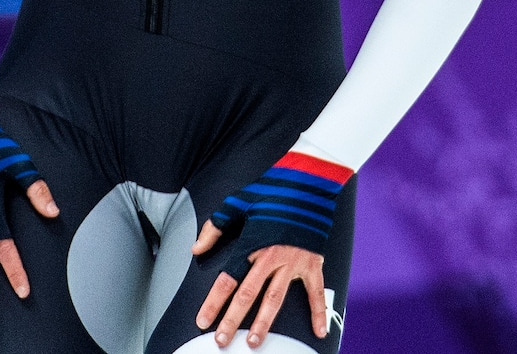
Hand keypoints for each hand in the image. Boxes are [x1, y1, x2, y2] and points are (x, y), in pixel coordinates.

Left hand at [191, 152, 352, 344]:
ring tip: (254, 342)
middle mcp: (270, 256)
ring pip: (275, 299)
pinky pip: (316, 292)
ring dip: (264, 323)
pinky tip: (319, 332)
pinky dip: (319, 312)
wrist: (305, 180)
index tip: (203, 320)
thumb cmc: (270, 190)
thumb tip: (197, 248)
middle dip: (233, 320)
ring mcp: (293, 261)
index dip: (214, 302)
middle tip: (222, 341)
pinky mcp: (312, 262)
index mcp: (251, 244)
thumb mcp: (237, 202)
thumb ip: (215, 227)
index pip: (227, 279)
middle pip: (248, 294)